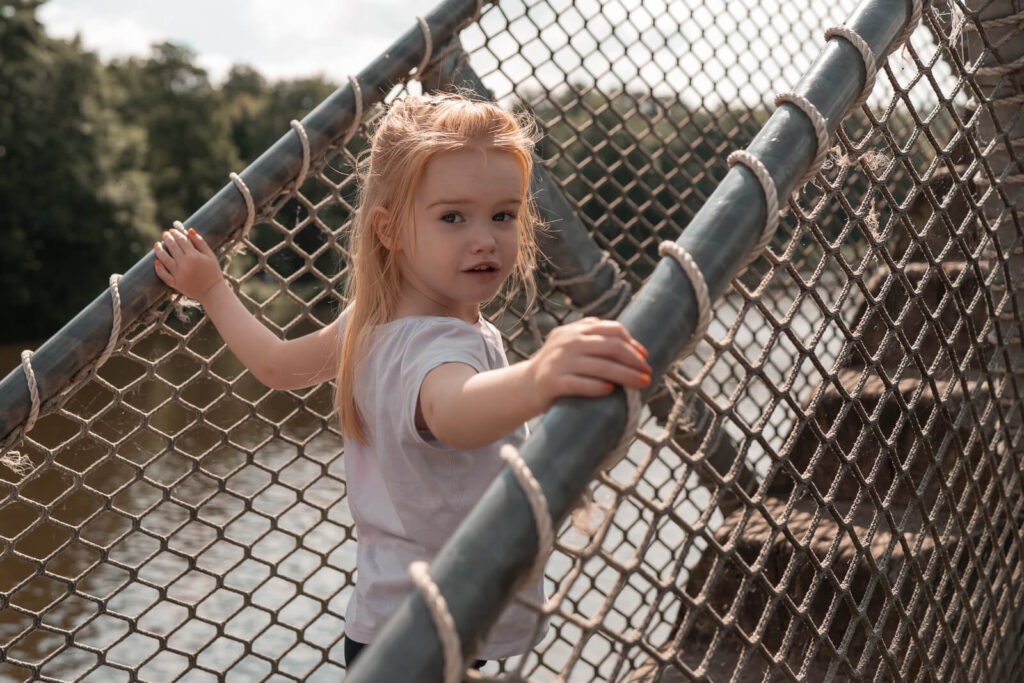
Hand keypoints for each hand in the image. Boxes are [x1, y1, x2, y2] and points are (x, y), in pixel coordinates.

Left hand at [153, 228, 224, 302]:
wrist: (212, 292)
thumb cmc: (213, 272)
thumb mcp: (210, 255)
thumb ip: (200, 242)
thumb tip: (189, 230)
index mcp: (194, 256)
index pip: (181, 240)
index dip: (176, 234)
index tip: (172, 230)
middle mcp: (184, 264)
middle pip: (172, 247)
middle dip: (167, 239)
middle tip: (164, 234)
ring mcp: (178, 274)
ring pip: (164, 259)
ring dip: (159, 250)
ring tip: (157, 244)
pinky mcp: (175, 283)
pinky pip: (163, 274)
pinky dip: (159, 267)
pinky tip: (157, 261)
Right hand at [524, 317, 650, 411]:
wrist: (524, 386)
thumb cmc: (556, 367)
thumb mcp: (569, 343)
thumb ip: (591, 335)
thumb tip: (627, 339)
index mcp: (575, 331)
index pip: (612, 329)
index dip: (632, 343)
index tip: (644, 357)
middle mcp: (568, 342)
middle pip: (611, 347)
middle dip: (634, 360)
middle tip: (648, 373)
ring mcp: (559, 362)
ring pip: (601, 367)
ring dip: (626, 376)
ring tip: (642, 384)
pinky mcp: (553, 382)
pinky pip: (581, 384)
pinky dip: (598, 387)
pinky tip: (611, 391)